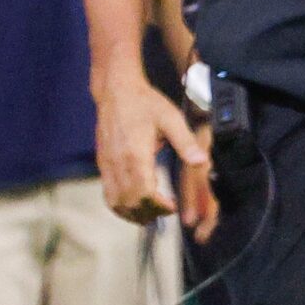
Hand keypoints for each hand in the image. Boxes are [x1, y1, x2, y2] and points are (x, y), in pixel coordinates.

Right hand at [95, 75, 206, 225]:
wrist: (117, 90)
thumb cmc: (144, 102)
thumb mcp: (171, 118)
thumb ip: (186, 143)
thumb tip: (202, 162)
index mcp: (136, 155)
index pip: (144, 194)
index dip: (159, 206)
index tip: (172, 207)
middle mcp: (118, 163)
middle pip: (130, 203)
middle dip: (148, 213)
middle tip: (165, 211)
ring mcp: (107, 165)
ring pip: (116, 202)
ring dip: (133, 213)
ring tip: (152, 212)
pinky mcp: (103, 163)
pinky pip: (108, 193)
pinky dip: (121, 205)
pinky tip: (135, 203)